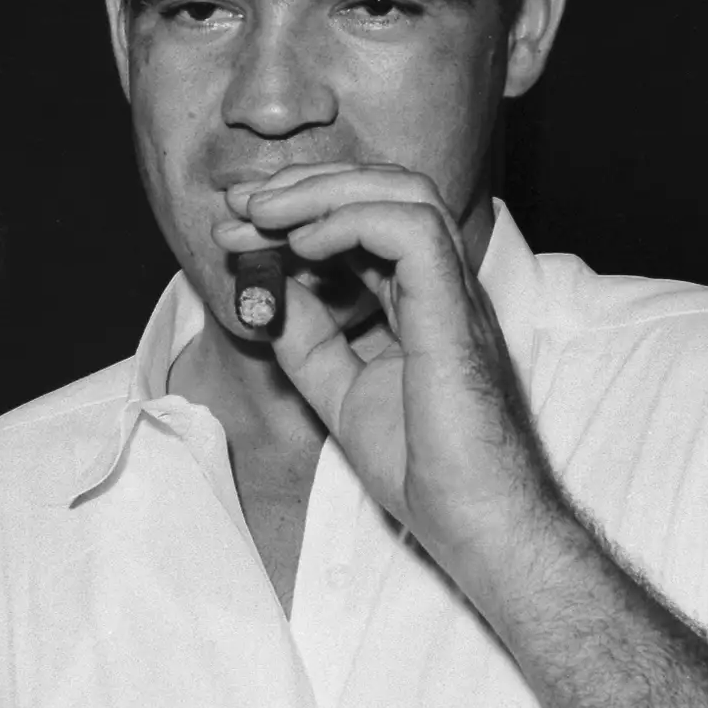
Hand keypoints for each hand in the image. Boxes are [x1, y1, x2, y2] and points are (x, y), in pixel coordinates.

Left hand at [228, 164, 567, 585]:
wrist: (470, 520)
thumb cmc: (421, 466)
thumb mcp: (337, 388)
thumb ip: (306, 337)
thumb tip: (267, 288)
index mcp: (417, 301)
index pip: (364, 222)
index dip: (299, 210)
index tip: (237, 222)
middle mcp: (440, 288)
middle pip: (384, 191)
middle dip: (303, 186)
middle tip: (240, 200)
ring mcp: (453, 296)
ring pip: (403, 194)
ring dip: (322, 193)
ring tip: (262, 212)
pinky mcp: (456, 316)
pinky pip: (413, 234)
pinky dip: (353, 222)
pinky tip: (304, 245)